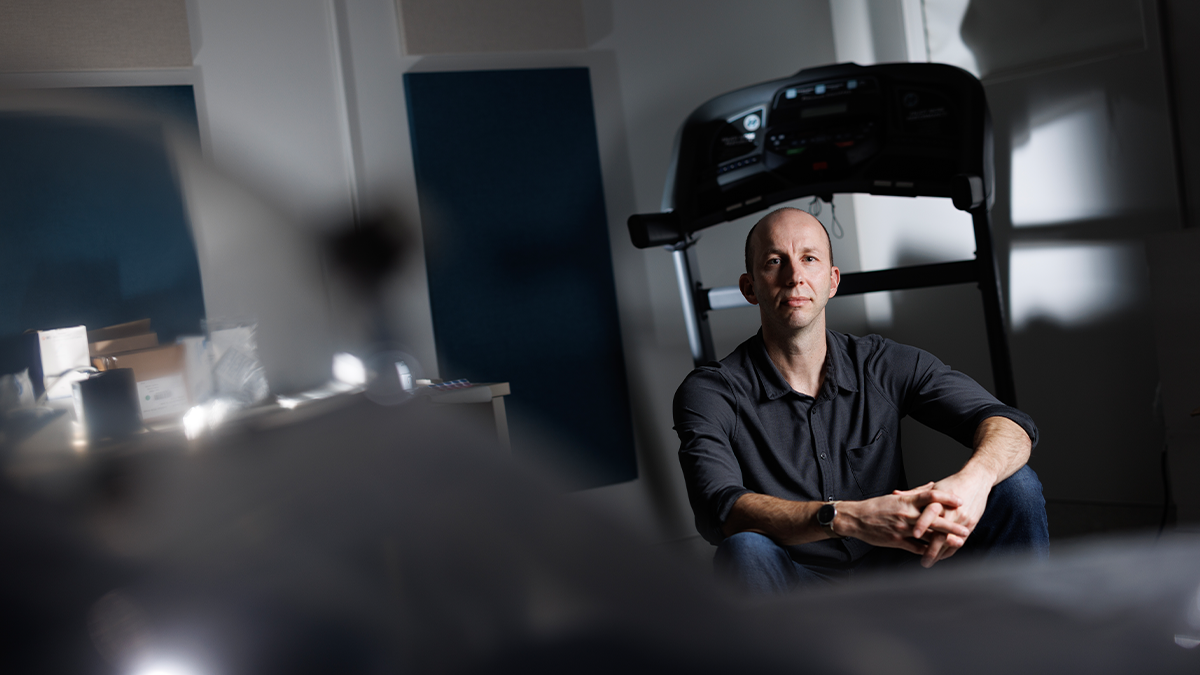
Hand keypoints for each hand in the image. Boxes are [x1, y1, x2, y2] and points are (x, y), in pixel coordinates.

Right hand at [837, 485, 969, 555]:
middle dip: (951, 524)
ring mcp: (902, 529)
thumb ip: (915, 493)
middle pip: (934, 518)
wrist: (856, 518)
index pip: (930, 496)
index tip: (960, 500)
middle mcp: (906, 514)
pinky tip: (938, 553)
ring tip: (958, 542)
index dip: (946, 498)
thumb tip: (933, 486)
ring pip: (927, 535)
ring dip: (944, 540)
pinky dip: (928, 551)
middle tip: (966, 528)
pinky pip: (916, 548)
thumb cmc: (876, 507)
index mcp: (906, 501)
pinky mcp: (897, 541)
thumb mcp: (896, 497)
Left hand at [907, 469, 993, 566]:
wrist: (976, 480)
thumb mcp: (933, 487)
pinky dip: (949, 550)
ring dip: (940, 553)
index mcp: (939, 499)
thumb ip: (914, 494)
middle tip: (923, 561)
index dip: (922, 524)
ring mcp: (962, 519)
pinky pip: (959, 541)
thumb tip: (895, 494)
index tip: (913, 535)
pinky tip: (940, 556)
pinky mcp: (971, 524)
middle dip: (932, 548)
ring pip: (950, 540)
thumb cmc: (952, 483)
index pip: (930, 513)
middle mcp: (951, 510)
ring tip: (929, 562)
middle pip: (941, 532)